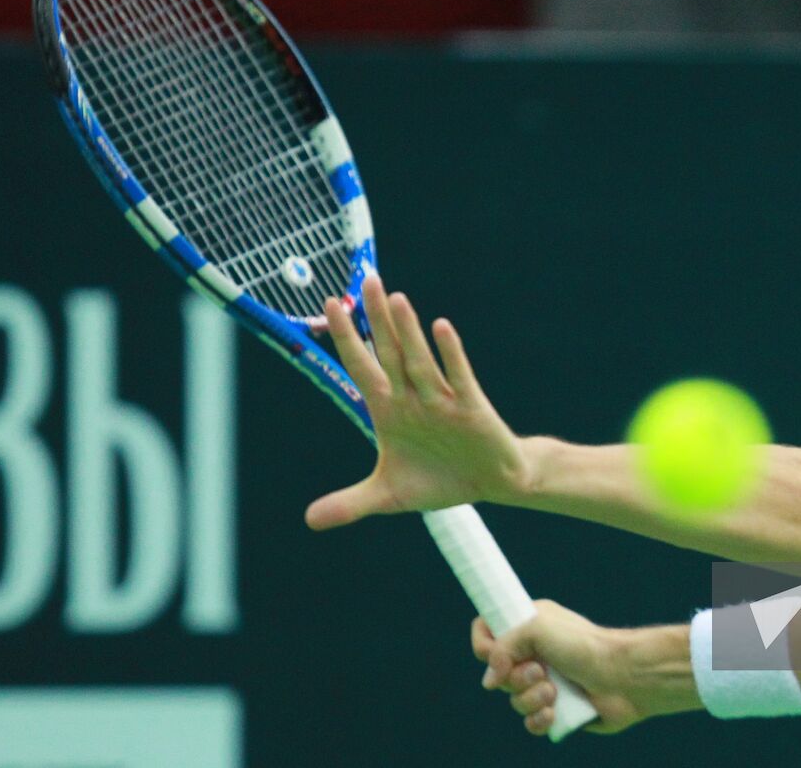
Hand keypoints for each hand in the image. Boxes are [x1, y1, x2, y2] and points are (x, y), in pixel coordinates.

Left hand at [304, 274, 529, 528]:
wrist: (491, 483)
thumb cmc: (440, 479)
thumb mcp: (389, 496)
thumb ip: (350, 503)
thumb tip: (309, 520)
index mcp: (389, 410)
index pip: (362, 367)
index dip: (347, 338)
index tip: (329, 305)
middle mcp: (412, 397)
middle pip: (389, 351)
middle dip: (376, 318)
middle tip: (365, 280)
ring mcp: (441, 400)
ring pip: (418, 361)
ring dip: (407, 331)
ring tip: (395, 299)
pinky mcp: (471, 407)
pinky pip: (458, 376)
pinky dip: (450, 354)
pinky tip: (441, 327)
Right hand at [474, 600, 668, 736]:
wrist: (623, 676)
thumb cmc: (583, 645)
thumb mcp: (537, 627)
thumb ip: (503, 646)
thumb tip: (490, 680)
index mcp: (529, 626)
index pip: (488, 630)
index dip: (484, 645)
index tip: (495, 654)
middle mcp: (534, 653)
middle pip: (497, 673)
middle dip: (516, 677)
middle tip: (540, 671)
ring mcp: (545, 682)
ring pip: (514, 701)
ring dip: (531, 698)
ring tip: (554, 692)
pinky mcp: (556, 709)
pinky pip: (531, 723)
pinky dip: (540, 720)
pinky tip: (554, 713)